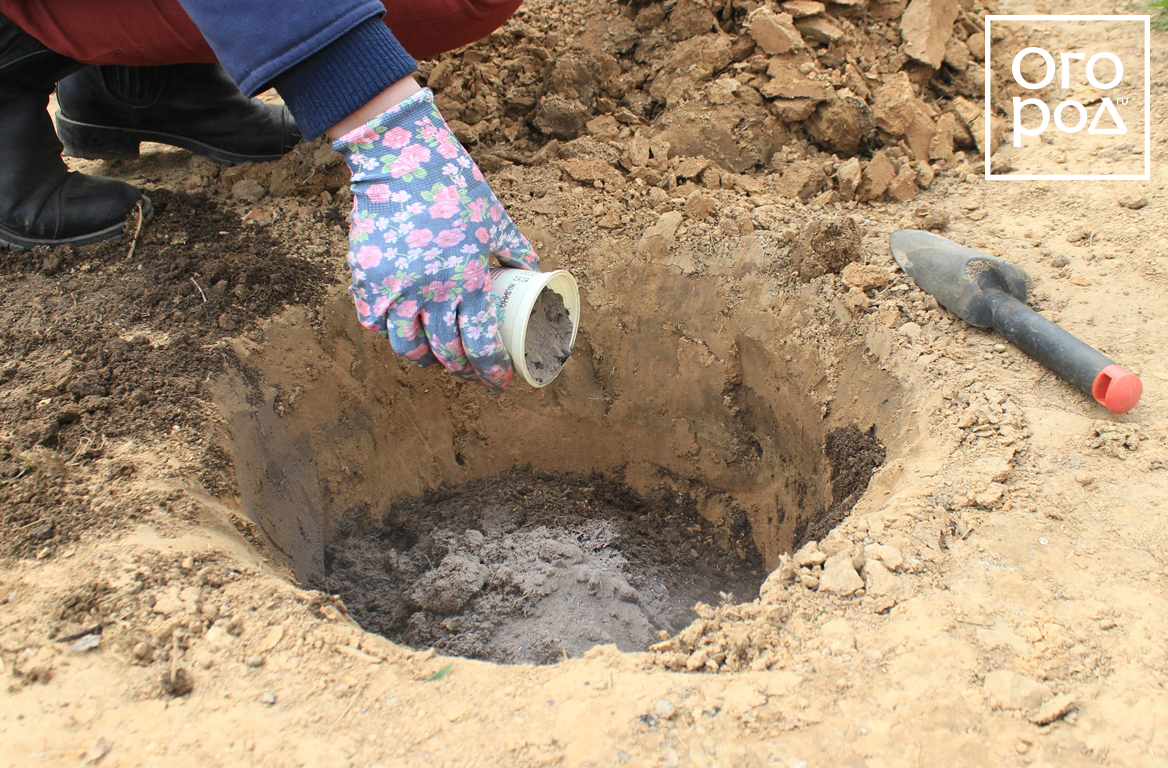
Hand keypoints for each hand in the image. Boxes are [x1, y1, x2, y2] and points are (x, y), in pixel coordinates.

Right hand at [332, 88, 538, 388]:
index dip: (492, 370)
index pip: (481, 345)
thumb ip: (515, 248)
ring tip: (436, 359)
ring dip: (425, 360)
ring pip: (407, 346)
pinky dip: (391, 332)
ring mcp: (394, 289)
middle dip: (462, 369)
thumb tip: (533, 270)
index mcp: (467, 280)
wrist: (399, 159)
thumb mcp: (494, 218)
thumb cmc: (453, 186)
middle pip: (445, 353)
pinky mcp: (367, 279)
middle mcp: (430, 292)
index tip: (499, 380)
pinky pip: (376, 322)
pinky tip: (403, 332)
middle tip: (470, 370)